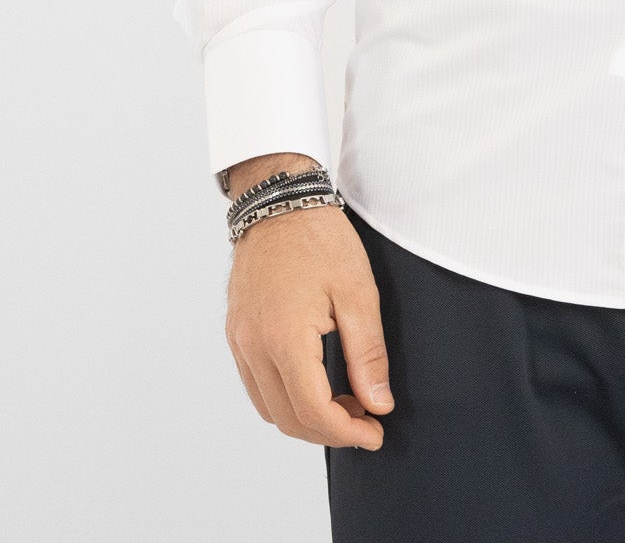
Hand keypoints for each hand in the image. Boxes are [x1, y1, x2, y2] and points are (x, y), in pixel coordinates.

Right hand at [224, 203, 394, 449]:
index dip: (347, 432)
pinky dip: (285, 397)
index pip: (313, 411)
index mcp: (284, 338)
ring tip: (345, 402)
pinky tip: (315, 383)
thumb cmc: (320, 239)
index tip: (376, 432)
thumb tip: (377, 403)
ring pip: (269, 408)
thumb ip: (368, 354)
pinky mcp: (236, 333)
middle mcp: (254, 347)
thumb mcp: (358, 292)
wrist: (280, 201)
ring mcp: (240, 341)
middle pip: (288, 419)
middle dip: (329, 431)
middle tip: (366, 420)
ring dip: (306, 417)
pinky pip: (256, 385)